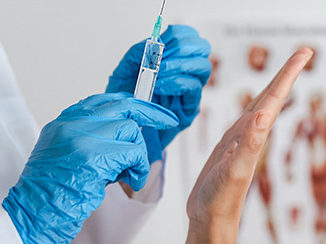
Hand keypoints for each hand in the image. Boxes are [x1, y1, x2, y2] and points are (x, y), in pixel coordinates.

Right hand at [2, 93, 177, 243]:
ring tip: (130, 174)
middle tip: (168, 120)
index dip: (130, 104)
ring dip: (139, 156)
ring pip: (131, 132)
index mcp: (65, 121)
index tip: (148, 109)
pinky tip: (133, 182)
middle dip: (151, 112)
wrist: (34, 211)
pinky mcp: (94, 156)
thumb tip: (129, 131)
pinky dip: (140, 170)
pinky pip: (134, 154)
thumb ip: (94, 138)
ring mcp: (82, 137)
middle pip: (123, 106)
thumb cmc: (54, 191)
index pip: (104, 101)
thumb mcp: (69, 153)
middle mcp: (72, 123)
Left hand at [107, 25, 211, 161]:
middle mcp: (186, 73)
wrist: (123, 128)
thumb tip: (154, 42)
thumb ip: (138, 53)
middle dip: (182, 47)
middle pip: (202, 48)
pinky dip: (175, 83)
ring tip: (158, 72)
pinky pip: (193, 89)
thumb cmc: (125, 101)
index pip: (189, 36)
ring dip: (179, 65)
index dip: (179, 34)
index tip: (161, 41)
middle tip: (162, 56)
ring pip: (202, 67)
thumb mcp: (125, 70)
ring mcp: (190, 92)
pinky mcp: (189, 109)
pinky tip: (159, 86)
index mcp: (173, 59)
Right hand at [187, 48, 312, 240]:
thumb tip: (263, 117)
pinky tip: (254, 108)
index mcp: (255, 135)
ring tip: (285, 72)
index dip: (289, 73)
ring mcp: (241, 141)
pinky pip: (243, 121)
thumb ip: (248, 145)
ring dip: (272, 88)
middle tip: (304, 53)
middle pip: (270, 96)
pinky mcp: (229, 149)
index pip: (274, 97)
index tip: (306, 52)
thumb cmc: (221, 200)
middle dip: (286, 73)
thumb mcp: (234, 171)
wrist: (211, 222)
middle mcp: (252, 134)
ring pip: (258, 106)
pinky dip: (250, 107)